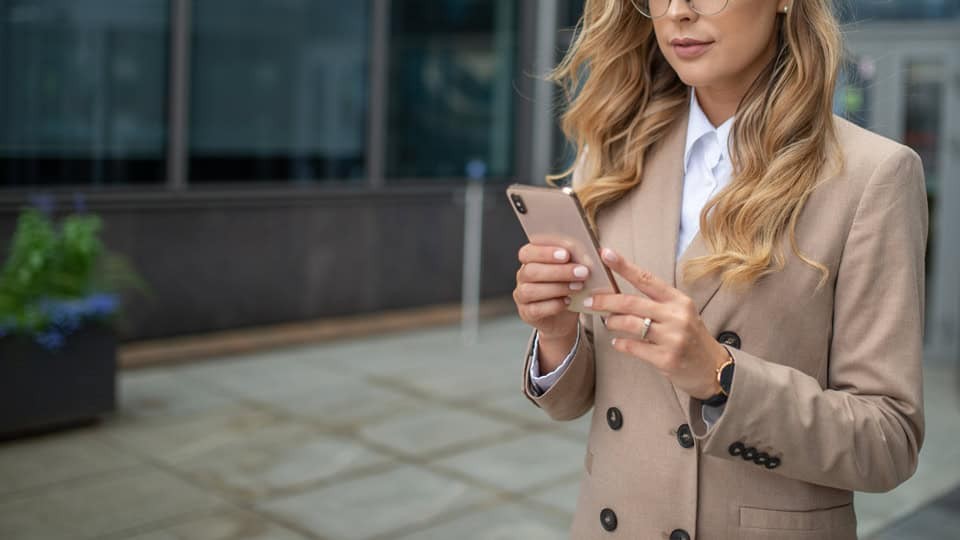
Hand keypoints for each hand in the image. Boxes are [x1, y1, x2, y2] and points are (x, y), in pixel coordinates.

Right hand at [513, 243, 589, 339]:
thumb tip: (592, 252)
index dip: (545, 252)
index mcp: (530, 260)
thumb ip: (575, 259)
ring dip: (558, 288)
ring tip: (578, 287)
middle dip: (558, 271)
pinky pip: (536, 309)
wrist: (564, 315)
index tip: (566, 254)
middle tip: (581, 272)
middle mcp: (523, 277)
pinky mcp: (526, 313)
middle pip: (531, 271)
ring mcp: (522, 296)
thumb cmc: (567, 286)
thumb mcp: (572, 269)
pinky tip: (568, 301)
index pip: (528, 252)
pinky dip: (554, 305)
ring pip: (531, 290)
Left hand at [589, 247, 727, 399]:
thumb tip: (616, 295)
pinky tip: (618, 342)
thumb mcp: (679, 313)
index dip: (623, 266)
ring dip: (613, 322)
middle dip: (605, 300)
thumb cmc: (690, 337)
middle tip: (589, 300)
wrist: (712, 368)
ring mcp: (672, 338)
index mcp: (678, 300)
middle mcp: (676, 316)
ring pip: (630, 324)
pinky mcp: (666, 358)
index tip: (605, 253)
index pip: (646, 279)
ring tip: (608, 322)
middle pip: (631, 302)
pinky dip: (620, 343)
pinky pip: (633, 347)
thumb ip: (654, 303)